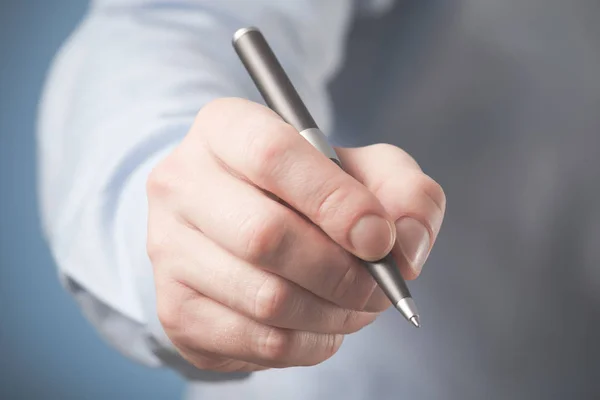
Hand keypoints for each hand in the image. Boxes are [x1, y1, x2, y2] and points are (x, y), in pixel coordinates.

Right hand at [146, 98, 444, 371]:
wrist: (240, 228)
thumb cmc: (309, 192)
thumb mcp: (364, 170)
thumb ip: (403, 189)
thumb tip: (407, 244)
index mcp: (224, 128)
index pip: (272, 155)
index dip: (335, 201)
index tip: (380, 238)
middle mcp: (181, 183)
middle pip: (265, 236)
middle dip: (343, 273)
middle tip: (380, 286)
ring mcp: (168, 250)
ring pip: (265, 298)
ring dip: (333, 312)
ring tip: (357, 304)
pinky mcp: (175, 309)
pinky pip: (258, 342)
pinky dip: (311, 342)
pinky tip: (323, 323)